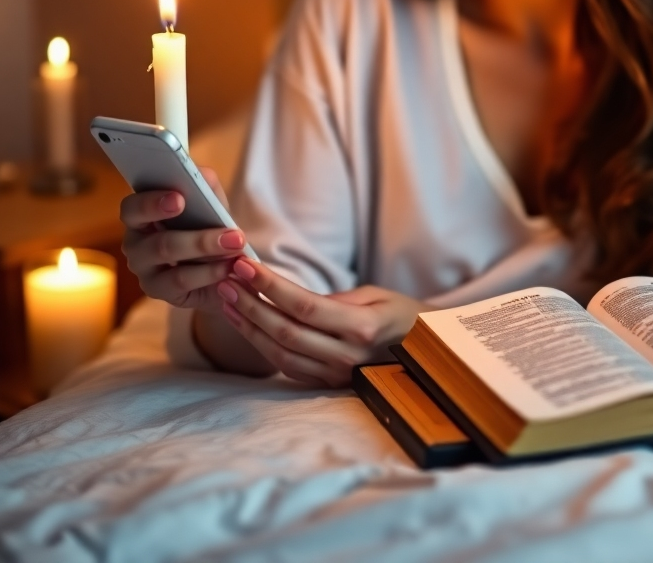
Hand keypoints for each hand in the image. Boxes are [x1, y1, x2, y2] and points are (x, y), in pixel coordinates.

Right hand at [120, 167, 248, 311]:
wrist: (216, 266)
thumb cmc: (206, 226)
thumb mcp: (210, 205)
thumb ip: (205, 188)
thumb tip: (203, 175)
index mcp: (140, 216)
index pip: (132, 208)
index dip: (151, 203)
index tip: (180, 199)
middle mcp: (135, 244)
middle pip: (157, 243)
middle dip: (199, 239)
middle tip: (232, 235)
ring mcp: (144, 270)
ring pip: (172, 264)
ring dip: (209, 254)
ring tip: (237, 247)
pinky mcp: (156, 290)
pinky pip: (180, 281)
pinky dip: (208, 273)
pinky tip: (229, 267)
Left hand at [217, 259, 427, 386]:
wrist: (425, 352)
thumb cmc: (402, 314)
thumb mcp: (377, 294)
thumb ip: (335, 299)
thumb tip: (290, 296)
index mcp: (362, 328)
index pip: (305, 307)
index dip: (271, 287)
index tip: (246, 266)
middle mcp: (347, 356)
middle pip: (285, 331)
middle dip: (251, 303)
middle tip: (226, 279)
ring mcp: (337, 375)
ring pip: (279, 353)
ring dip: (248, 326)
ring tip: (227, 300)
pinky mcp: (328, 385)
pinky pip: (286, 366)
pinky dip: (260, 345)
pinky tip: (246, 324)